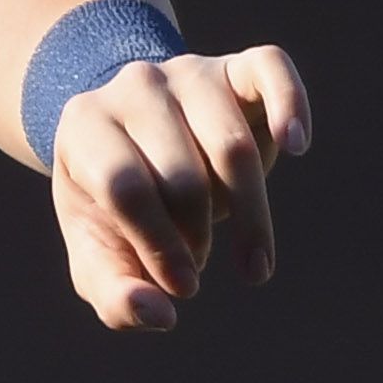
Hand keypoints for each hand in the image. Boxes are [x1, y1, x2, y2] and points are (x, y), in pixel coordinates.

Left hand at [53, 45, 314, 329]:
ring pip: (232, 145)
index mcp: (84, 127)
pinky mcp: (238, 66)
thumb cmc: (115, 206)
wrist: (135, 136)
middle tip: (199, 260)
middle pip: (182, 175)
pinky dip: (291, 107)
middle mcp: (133, 87)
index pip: (126, 189)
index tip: (182, 289)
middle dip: (197, 235)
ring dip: (245, 210)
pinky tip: (298, 148)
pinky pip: (272, 71)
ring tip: (243, 248)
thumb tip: (159, 317)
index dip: (159, 246)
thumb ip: (116, 295)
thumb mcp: (101, 253)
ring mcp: (188, 71)